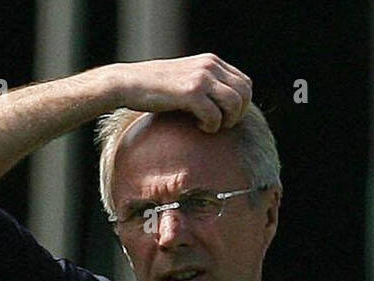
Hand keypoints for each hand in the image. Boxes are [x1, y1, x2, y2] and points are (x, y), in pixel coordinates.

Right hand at [111, 54, 252, 132]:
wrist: (127, 83)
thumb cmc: (157, 88)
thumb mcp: (187, 79)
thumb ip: (209, 85)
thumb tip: (232, 106)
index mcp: (211, 61)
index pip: (245, 84)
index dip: (242, 105)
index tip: (226, 116)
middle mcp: (209, 65)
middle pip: (245, 94)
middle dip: (238, 114)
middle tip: (221, 124)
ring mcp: (201, 77)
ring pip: (235, 104)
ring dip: (227, 121)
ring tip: (211, 125)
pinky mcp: (190, 92)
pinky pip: (215, 116)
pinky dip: (211, 126)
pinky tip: (198, 126)